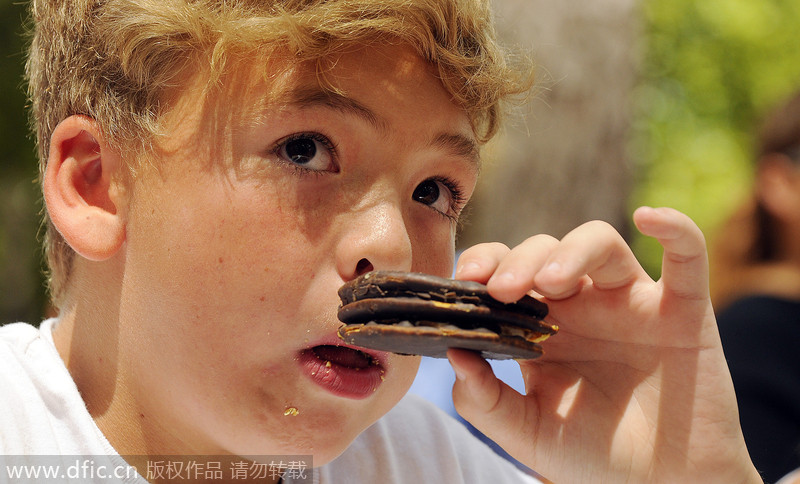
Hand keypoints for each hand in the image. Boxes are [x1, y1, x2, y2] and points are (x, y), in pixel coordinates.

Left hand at [447, 207, 760, 483]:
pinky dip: (675, 229)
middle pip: (548, 250)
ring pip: (602, 243)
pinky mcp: (685, 312)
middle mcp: (583, 304)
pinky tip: (651, 218)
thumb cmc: (591, 457)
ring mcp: (632, 303)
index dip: (485, 263)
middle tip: (502, 290)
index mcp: (541, 324)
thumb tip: (452, 354)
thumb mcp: (526, 432)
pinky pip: (686, 257)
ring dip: (572, 251)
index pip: (506, 270)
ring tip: (551, 282)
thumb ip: (484, 400)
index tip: (464, 278)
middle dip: (521, 260)